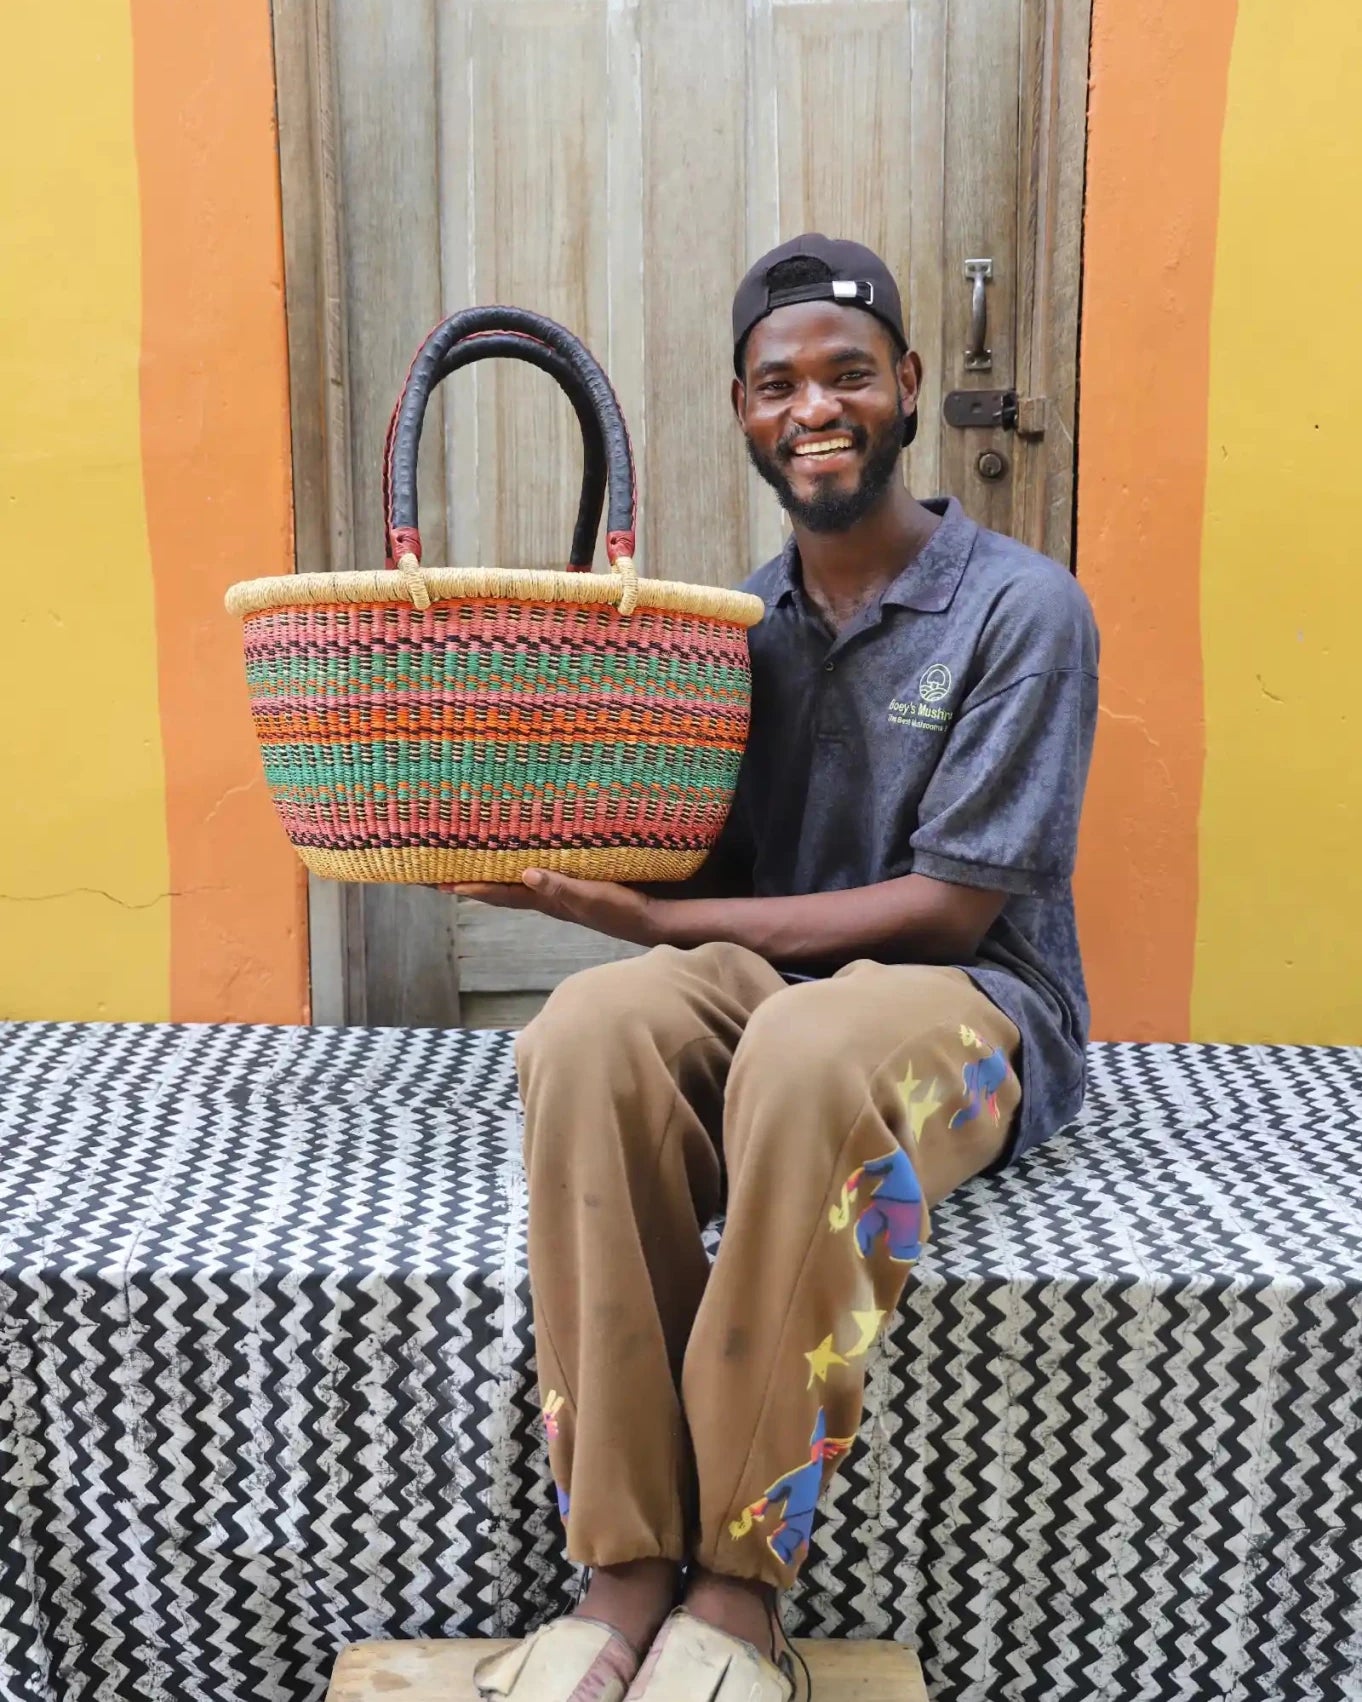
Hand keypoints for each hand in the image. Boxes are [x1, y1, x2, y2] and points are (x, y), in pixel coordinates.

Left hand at [441, 870, 664, 947]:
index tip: (442, 883)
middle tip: (438, 878)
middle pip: (498, 892)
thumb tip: (525, 873)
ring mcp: (557, 896)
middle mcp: (545, 899)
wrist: (647, 921)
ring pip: (512, 886)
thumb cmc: (619, 909)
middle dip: (469, 884)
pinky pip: (533, 878)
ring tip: (464, 868)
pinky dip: (515, 871)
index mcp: (545, 901)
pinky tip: (515, 864)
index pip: (501, 894)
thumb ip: (560, 886)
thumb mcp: (590, 896)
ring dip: (488, 878)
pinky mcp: (570, 888)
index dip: (472, 888)